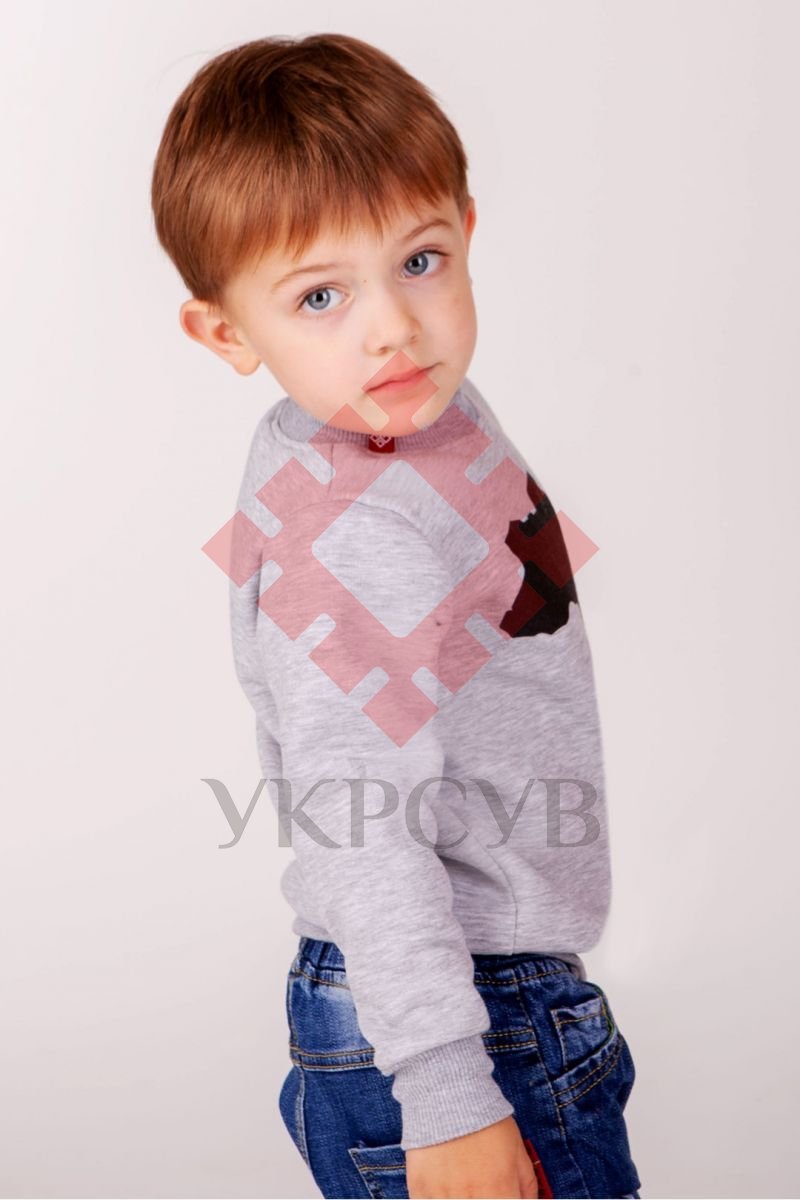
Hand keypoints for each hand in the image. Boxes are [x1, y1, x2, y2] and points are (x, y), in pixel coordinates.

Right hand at [405, 1114, 538, 1198]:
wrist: (450, 1094)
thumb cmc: (488, 1123)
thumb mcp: (519, 1154)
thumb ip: (527, 1189)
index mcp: (500, 1193)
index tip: (500, 1197)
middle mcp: (472, 1199)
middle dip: (482, 1199)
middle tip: (482, 1189)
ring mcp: (443, 1196)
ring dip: (460, 1199)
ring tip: (463, 1186)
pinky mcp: (419, 1189)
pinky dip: (438, 1199)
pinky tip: (444, 1189)